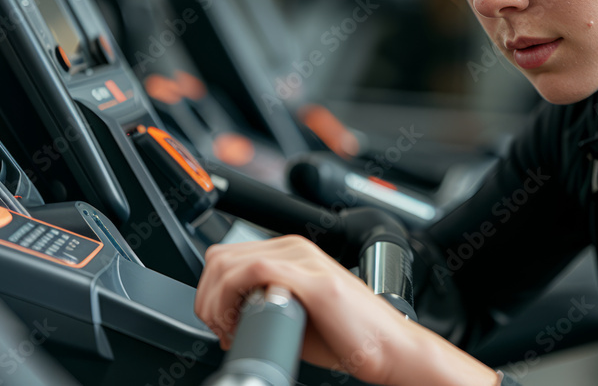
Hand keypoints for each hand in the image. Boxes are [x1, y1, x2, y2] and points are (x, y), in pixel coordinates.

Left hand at [195, 235, 416, 384]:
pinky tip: (238, 323)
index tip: (219, 322)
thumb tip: (227, 317)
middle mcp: (296, 249)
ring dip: (215, 302)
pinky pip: (251, 272)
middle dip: (208, 298)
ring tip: (229, 330)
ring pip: (228, 263)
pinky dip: (230, 300)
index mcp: (293, 253)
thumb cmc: (349, 337)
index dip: (211, 291)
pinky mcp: (310, 279)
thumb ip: (264, 303)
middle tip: (221, 329)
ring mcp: (303, 260)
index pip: (227, 256)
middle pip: (220, 258)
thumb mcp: (296, 312)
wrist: (389, 348)